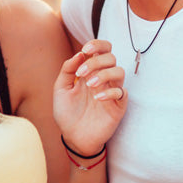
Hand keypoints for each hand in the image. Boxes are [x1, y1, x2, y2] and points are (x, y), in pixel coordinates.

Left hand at [53, 41, 125, 155]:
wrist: (72, 137)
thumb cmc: (67, 113)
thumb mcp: (60, 89)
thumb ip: (67, 69)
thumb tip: (79, 53)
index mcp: (90, 72)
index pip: (103, 50)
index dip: (98, 44)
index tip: (86, 50)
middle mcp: (103, 79)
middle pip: (111, 57)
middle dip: (96, 61)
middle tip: (81, 74)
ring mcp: (111, 92)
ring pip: (120, 71)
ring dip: (104, 74)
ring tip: (90, 85)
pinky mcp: (118, 106)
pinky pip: (121, 93)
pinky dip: (110, 92)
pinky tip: (97, 99)